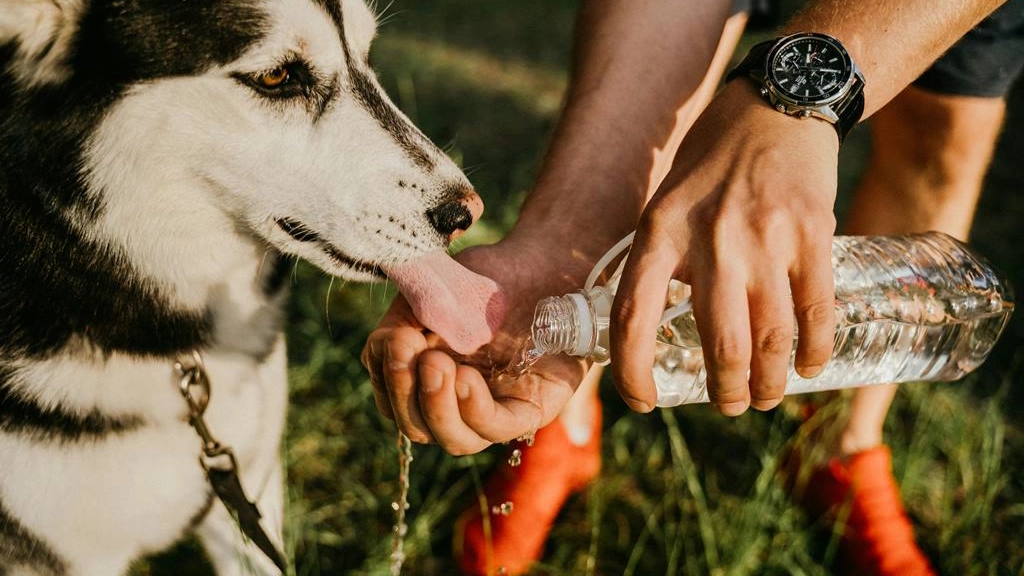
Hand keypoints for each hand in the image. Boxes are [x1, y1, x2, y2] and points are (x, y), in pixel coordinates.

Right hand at [362, 235, 592, 454]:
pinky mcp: (529, 409)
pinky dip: (474, 409)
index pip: (393, 401)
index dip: (387, 378)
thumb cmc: (487, 278)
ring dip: (437, 406)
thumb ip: (405, 316)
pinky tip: (465, 379)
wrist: (544, 265)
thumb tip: (387, 345)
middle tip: (411, 351)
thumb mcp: (435, 290)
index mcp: (428, 376)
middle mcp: (457, 400)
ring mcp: (493, 409)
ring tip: (438, 365)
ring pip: (454, 439)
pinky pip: (497, 429)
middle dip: (405, 393)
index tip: (392, 339)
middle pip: (416, 426)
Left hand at [610, 81, 838, 415]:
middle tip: (729, 405)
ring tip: (764, 397)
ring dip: (768, 383)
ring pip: (771, 338)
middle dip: (725, 392)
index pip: (634, 317)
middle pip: (720, 345)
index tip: (642, 399)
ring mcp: (766, 239)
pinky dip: (813, 351)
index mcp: (660, 232)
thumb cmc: (711, 162)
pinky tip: (808, 367)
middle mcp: (710, 240)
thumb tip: (654, 330)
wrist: (776, 105)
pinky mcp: (812, 234)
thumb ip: (661, 262)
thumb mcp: (664, 204)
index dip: (632, 371)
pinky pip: (816, 311)